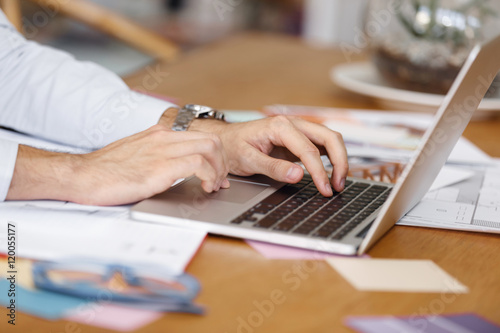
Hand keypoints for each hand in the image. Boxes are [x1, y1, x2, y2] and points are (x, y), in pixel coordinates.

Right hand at [7, 125, 229, 205]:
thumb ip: (158, 156)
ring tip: (213, 187)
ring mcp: (162, 150)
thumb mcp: (136, 155)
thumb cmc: (105, 171)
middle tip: (220, 181)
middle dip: (223, 162)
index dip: (216, 156)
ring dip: (219, 170)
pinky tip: (204, 188)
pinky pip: (198, 164)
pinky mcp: (159, 167)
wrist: (82, 176)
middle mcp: (163, 137)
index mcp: (159, 134)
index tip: (218, 173)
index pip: (201, 136)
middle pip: (212, 139)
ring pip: (210, 148)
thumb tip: (178, 168)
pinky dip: (209, 177)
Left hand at [191, 115, 348, 195]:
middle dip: (339, 162)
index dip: (320, 172)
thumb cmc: (233, 147)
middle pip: (330, 137)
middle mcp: (293, 123)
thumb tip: (298, 175)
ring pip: (330, 139)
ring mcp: (298, 129)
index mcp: (280, 126)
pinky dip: (332, 158)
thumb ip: (273, 168)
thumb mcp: (248, 160)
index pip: (309, 149)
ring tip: (338, 183)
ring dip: (339, 159)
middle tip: (338, 186)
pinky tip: (331, 174)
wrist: (225, 139)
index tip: (325, 189)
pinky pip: (322, 145)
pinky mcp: (299, 138)